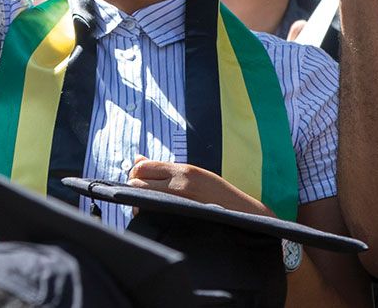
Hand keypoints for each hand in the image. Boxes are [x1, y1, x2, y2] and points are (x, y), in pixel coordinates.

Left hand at [127, 159, 271, 216]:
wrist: (241, 216)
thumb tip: (137, 158)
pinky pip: (148, 214)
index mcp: (184, 171)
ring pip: (139, 199)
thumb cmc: (216, 195)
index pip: (143, 167)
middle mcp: (179, 185)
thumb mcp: (193, 174)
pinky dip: (146, 213)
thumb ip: (164, 168)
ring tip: (150, 204)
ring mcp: (177, 204)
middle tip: (143, 193)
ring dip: (139, 201)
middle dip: (135, 187)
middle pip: (136, 182)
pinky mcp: (176, 219)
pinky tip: (155, 214)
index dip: (137, 172)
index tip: (142, 179)